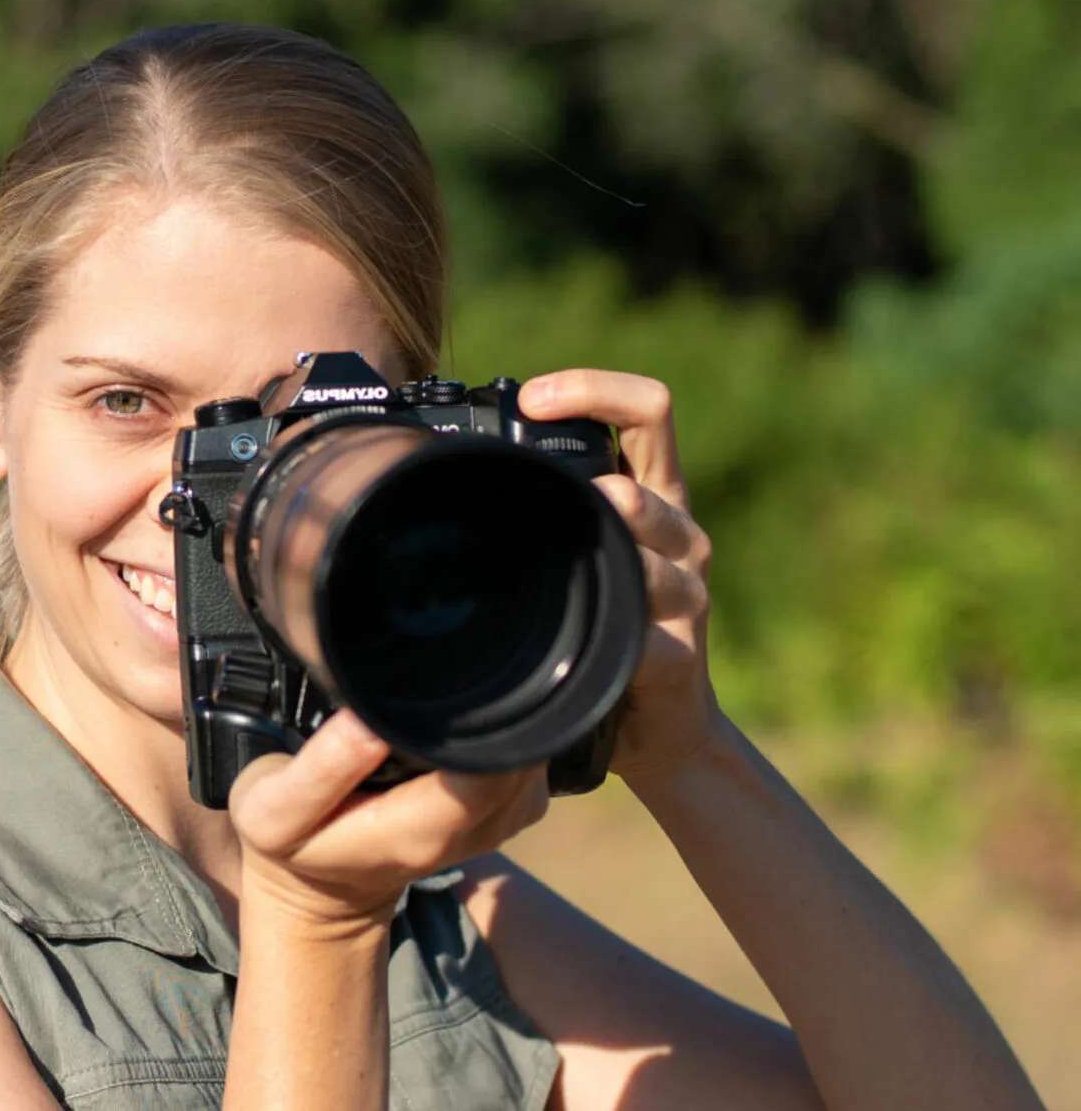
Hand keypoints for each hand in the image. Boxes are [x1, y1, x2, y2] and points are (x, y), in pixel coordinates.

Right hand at [229, 711, 549, 926]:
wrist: (326, 892)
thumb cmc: (296, 846)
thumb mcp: (275, 813)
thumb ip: (320, 771)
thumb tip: (366, 723)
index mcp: (423, 830)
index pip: (488, 767)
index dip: (482, 718)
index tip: (451, 682)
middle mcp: (476, 831)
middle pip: (521, 753)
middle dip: (491, 709)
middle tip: (442, 680)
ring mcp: (499, 825)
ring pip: (532, 754)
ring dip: (499, 722)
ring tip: (444, 702)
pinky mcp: (506, 814)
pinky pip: (527, 761)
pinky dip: (502, 737)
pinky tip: (456, 730)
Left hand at [519, 369, 723, 781]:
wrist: (660, 727)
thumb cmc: (601, 627)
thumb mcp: (574, 553)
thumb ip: (541, 509)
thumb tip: (432, 465)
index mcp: (654, 493)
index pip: (647, 411)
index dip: (594, 390)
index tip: (530, 398)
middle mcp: (679, 530)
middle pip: (645, 477)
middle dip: (588, 482)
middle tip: (539, 493)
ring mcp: (686, 589)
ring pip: (649, 538)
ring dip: (604, 536)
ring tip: (573, 545)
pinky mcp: (680, 650)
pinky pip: (644, 626)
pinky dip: (608, 620)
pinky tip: (581, 631)